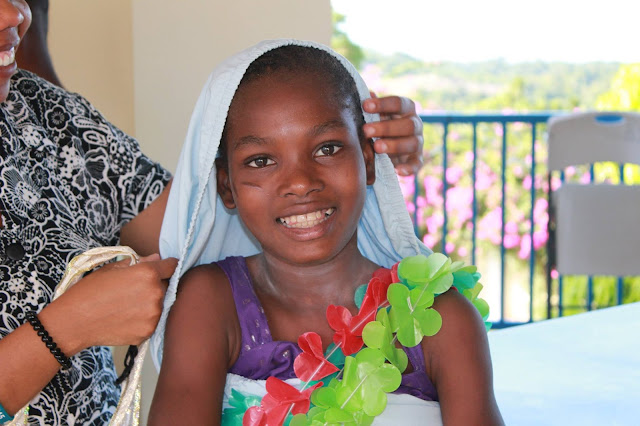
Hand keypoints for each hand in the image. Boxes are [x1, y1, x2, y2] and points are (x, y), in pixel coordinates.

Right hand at [41, 254, 177, 353]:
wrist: (73, 322)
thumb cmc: (89, 291)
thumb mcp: (111, 268)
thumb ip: (138, 262)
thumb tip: (155, 258)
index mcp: (147, 274)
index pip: (171, 266)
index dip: (166, 265)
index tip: (165, 267)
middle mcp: (155, 294)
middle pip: (165, 286)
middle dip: (154, 285)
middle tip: (133, 290)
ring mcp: (152, 315)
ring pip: (159, 305)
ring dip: (149, 303)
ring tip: (125, 305)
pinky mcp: (147, 332)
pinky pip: (151, 321)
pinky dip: (142, 319)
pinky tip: (124, 317)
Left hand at [362, 94, 423, 175]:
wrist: (389, 149)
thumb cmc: (381, 125)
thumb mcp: (376, 115)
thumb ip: (372, 107)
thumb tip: (368, 93)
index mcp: (406, 110)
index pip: (399, 103)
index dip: (383, 104)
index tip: (365, 106)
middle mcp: (415, 124)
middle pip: (407, 124)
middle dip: (386, 127)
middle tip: (366, 130)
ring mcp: (417, 143)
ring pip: (412, 143)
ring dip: (394, 145)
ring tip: (377, 148)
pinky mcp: (417, 160)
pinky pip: (417, 165)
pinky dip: (409, 168)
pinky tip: (397, 170)